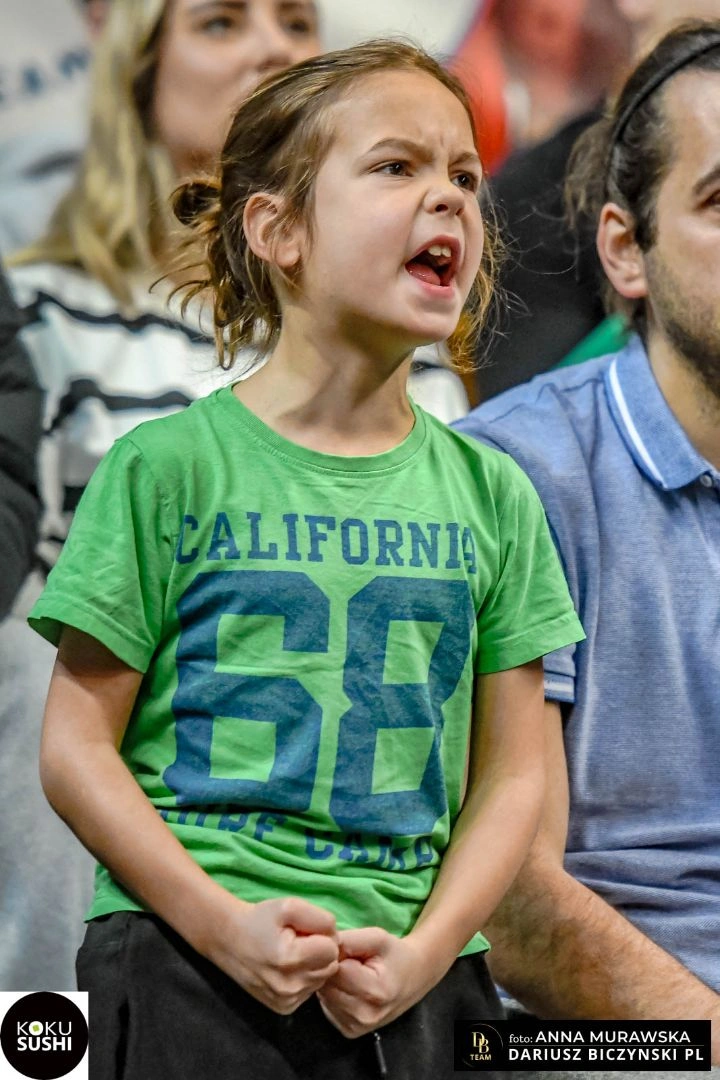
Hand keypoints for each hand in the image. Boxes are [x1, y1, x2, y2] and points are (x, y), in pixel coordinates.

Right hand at [205, 895, 339, 1013]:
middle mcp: (289, 987)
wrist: (229, 941)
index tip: (305, 931)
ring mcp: (286, 1001)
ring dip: (313, 965)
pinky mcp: (284, 1008)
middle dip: (320, 951)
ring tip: (292, 953)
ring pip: (322, 980)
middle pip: (330, 966)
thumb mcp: (289, 906)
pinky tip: (287, 968)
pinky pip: (310, 991)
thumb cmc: (260, 919)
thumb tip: (336, 936)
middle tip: (299, 941)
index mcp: (290, 959)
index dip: (322, 935)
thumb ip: (320, 918)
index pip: (332, 949)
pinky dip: (304, 978)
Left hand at [317, 927, 443, 1037]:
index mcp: (374, 992)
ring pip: (324, 997)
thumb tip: (321, 949)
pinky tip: (349, 988)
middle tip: (352, 962)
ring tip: (352, 974)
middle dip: (332, 969)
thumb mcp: (377, 937)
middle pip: (327, 986)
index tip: (352, 951)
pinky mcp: (349, 1032)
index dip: (338, 955)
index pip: (335, 970)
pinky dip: (334, 995)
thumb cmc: (394, 955)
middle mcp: (364, 1016)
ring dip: (332, 982)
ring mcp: (356, 1028)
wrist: (412, 979)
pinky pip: (328, 1008)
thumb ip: (349, 940)